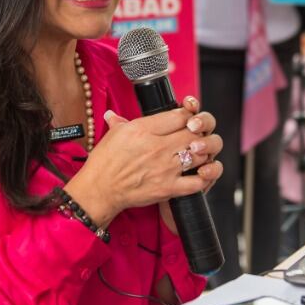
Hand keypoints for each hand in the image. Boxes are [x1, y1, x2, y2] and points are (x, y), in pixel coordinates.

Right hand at [65, 95, 222, 227]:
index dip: (188, 115)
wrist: (100, 190)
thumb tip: (113, 114)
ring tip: (197, 152)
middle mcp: (158, 147)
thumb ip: (120, 122)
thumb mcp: (113, 135)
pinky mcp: (168, 188)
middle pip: (194, 133)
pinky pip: (197, 182)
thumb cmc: (104, 162)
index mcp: (144, 130)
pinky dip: (204, 176)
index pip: (180, 115)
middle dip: (199, 132)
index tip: (186, 119)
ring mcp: (165, 168)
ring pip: (200, 154)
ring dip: (203, 152)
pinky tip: (201, 172)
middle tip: (195, 135)